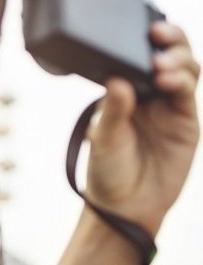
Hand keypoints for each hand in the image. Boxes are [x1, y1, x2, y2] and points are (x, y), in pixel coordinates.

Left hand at [86, 22, 199, 233]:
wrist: (126, 208)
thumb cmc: (107, 172)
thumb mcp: (103, 139)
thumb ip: (112, 110)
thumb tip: (116, 81)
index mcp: (125, 91)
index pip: (138, 55)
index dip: (144, 38)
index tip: (142, 29)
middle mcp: (150, 94)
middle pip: (170, 54)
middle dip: (169, 39)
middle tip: (157, 33)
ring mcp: (171, 106)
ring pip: (185, 68)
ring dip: (176, 58)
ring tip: (159, 64)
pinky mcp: (186, 122)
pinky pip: (188, 93)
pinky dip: (181, 81)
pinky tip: (168, 80)